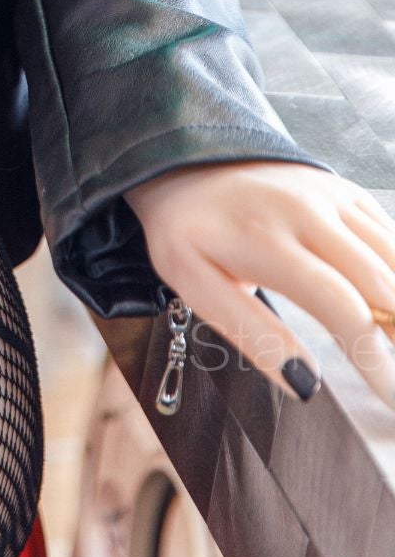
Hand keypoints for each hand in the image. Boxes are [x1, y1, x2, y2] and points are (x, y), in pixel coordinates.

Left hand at [124, 159, 394, 406]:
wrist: (182, 159)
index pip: (340, 305)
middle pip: (381, 284)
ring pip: (394, 257)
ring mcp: (328, 194)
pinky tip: (392, 300)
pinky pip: (389, 233)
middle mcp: (306, 211)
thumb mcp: (195, 285)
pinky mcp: (341, 188)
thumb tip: (304, 384)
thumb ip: (252, 334)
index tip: (389, 397)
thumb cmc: (187, 229)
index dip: (374, 358)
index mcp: (266, 240)